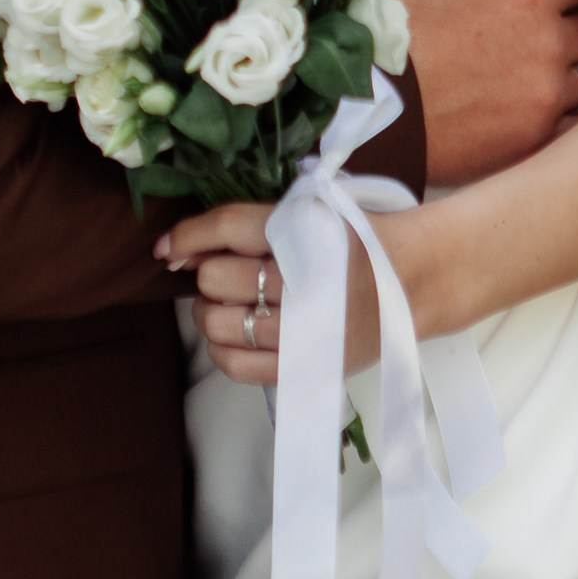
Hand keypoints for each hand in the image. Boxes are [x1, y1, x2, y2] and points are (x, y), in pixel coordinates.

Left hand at [155, 202, 382, 383]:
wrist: (409, 279)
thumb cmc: (349, 241)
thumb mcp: (307, 212)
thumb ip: (247, 225)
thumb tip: (174, 251)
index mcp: (303, 231)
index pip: (227, 228)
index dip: (188, 236)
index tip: (168, 249)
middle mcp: (302, 279)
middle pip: (215, 280)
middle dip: (210, 277)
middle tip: (226, 278)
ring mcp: (303, 329)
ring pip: (217, 324)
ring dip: (212, 314)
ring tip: (231, 307)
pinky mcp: (305, 366)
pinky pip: (235, 366)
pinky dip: (222, 350)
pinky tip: (235, 335)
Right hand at [387, 0, 577, 186]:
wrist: (350, 107)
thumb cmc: (375, 23)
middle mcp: (545, 46)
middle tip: (549, 22)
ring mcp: (541, 100)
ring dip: (569, 70)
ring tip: (536, 68)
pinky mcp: (529, 145)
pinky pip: (576, 130)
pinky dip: (564, 121)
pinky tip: (536, 112)